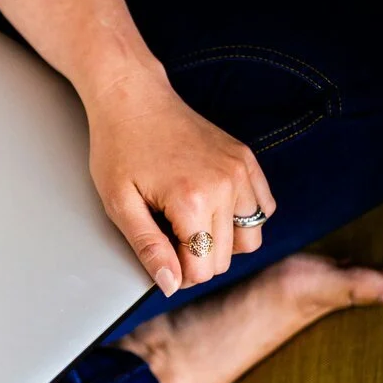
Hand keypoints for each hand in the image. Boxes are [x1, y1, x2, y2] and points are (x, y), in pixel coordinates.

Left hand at [83, 64, 276, 293]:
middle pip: (224, 258)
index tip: (158, 252)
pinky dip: (243, 218)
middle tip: (166, 235)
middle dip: (195, 259)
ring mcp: (240, 171)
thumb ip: (148, 247)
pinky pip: (263, 209)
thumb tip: (170, 285)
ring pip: (251, 239)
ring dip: (221, 242)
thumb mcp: (119, 203)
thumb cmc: (119, 147)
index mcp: (191, 200)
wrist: (133, 98)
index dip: (177, 272)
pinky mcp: (246, 160)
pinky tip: (213, 209)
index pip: (201, 268)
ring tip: (190, 223)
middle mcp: (225, 186)